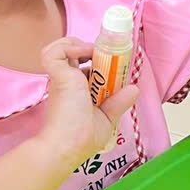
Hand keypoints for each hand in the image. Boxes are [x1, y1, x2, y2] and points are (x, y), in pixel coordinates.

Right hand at [34, 37, 138, 167]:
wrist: (68, 145)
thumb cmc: (82, 138)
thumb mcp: (106, 118)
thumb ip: (118, 102)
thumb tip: (134, 88)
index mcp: (76, 90)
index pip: (85, 67)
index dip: (98, 60)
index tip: (113, 62)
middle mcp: (67, 81)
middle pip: (75, 53)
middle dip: (92, 49)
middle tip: (109, 57)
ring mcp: (60, 77)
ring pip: (62, 47)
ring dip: (79, 44)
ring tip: (93, 53)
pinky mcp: (57, 75)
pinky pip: (55, 51)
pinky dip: (69, 46)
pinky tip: (84, 55)